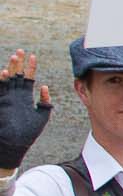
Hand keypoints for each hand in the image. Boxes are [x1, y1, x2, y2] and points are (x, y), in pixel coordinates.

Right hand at [0, 50, 53, 169]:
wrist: (15, 144)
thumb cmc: (29, 132)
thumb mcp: (42, 115)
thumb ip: (45, 102)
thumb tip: (45, 88)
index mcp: (25, 97)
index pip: (27, 78)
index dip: (30, 67)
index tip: (33, 56)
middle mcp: (15, 95)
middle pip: (16, 75)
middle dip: (18, 63)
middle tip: (20, 51)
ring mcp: (7, 98)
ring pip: (8, 79)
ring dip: (11, 68)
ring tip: (14, 57)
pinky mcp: (2, 103)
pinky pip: (1, 89)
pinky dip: (2, 81)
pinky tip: (5, 72)